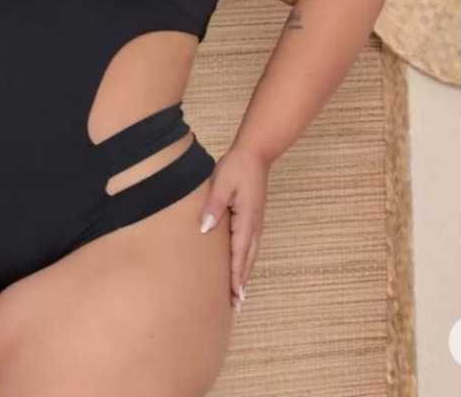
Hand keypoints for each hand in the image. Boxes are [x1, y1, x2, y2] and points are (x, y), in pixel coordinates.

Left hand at [197, 144, 270, 312]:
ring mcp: (255, 223)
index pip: (239, 253)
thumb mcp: (222, 183)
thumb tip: (205, 229)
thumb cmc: (237, 167)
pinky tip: (240, 267)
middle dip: (242, 282)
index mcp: (246, 220)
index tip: (235, 296)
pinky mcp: (252, 218)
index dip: (236, 276)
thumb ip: (213, 206)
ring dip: (245, 274)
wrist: (255, 154)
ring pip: (250, 254)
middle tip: (236, 305)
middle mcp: (254, 226)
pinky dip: (245, 261)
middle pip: (247, 260)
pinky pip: (249, 246)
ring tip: (239, 295)